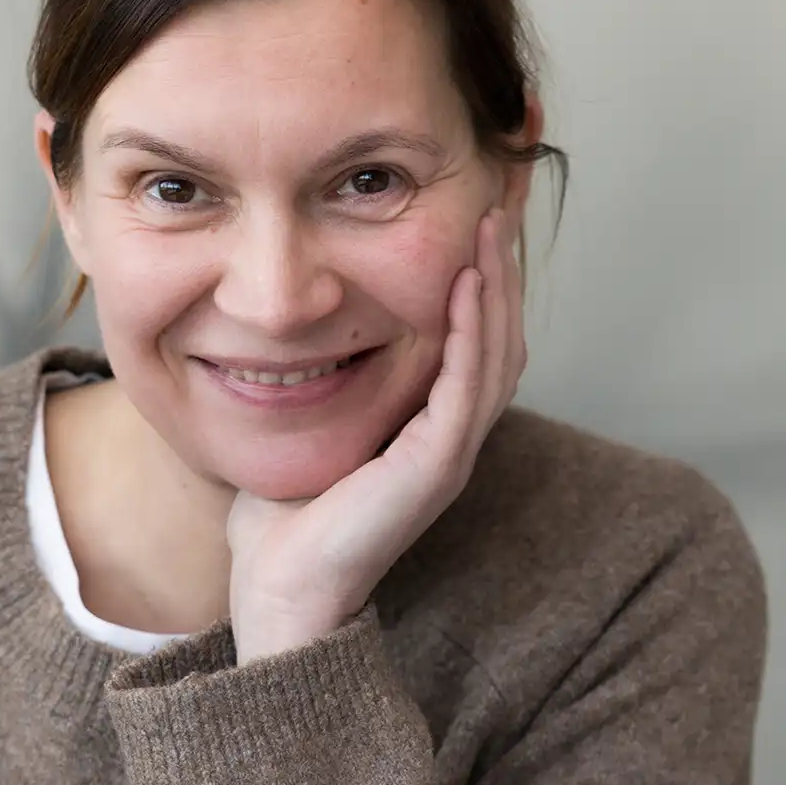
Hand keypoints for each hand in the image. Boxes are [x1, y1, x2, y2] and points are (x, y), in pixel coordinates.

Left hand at [223, 206, 525, 662]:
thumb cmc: (283, 518)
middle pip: (501, 334)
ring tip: (491, 223)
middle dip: (502, 264)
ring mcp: (452, 450)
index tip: (474, 212)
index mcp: (429, 426)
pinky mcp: (438, 464)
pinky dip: (472, 328)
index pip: (474, 337)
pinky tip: (466, 280)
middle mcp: (453, 435)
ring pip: (497, 351)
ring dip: (496, 284)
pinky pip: (468, 383)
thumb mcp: (304, 423)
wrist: (282, 586)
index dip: (481, 276)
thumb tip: (287, 321)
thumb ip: (315, 376)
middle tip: (500, 198)